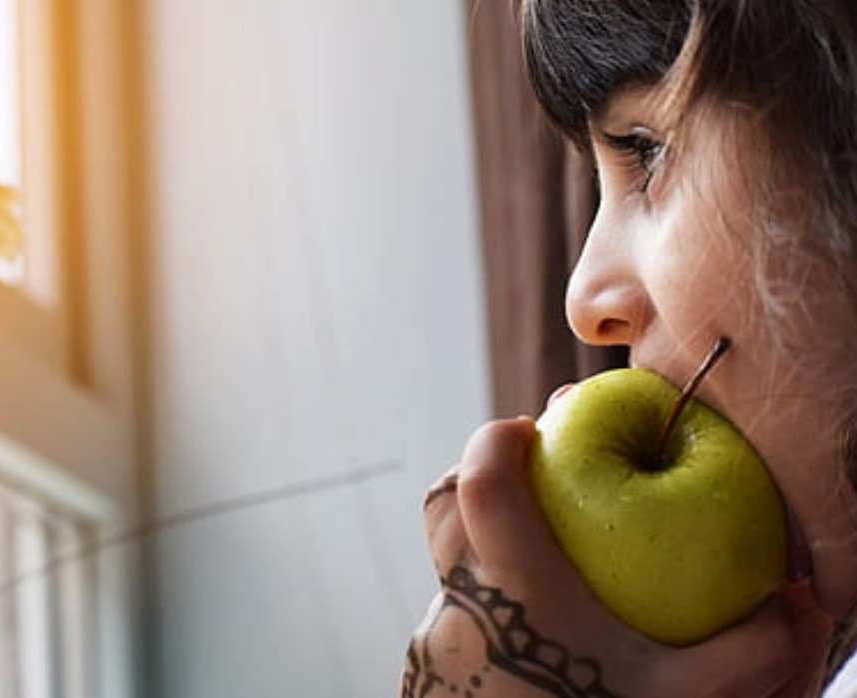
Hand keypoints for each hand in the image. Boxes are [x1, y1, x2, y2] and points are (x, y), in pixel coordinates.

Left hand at [400, 418, 833, 697]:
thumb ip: (748, 652)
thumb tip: (794, 602)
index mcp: (513, 590)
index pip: (479, 484)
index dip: (495, 442)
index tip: (526, 429)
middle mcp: (459, 607)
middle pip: (445, 510)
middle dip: (482, 479)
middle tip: (532, 479)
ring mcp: (433, 643)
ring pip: (445, 562)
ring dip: (482, 542)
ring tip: (540, 552)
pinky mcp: (428, 673)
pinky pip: (449, 609)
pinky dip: (483, 596)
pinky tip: (532, 624)